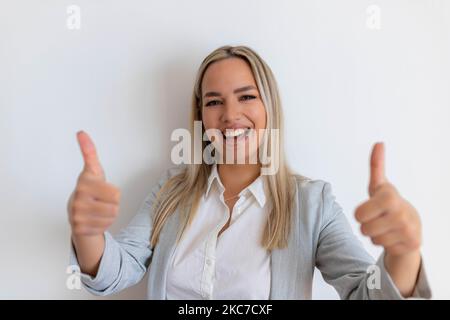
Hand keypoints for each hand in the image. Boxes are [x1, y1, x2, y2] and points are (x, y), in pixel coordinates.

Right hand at [67, 131, 120, 235]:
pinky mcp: (78, 228)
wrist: (76, 212)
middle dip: (112, 205)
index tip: (99, 189)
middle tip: (100, 201)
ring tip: (97, 210)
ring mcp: (77, 214)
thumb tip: (81, 132)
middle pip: (115, 207)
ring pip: (111, 218)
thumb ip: (89, 151)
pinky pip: (103, 228)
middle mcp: (78, 198)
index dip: (114, 192)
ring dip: (108, 215)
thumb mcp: (93, 170)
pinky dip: (101, 225)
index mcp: (84, 182)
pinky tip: (93, 219)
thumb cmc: (89, 189)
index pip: (116, 193)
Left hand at [355, 142, 421, 256]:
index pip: (358, 214)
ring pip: (373, 239)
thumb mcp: (380, 185)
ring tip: (386, 226)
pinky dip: (386, 243)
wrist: (412, 224)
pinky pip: (384, 248)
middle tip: (378, 218)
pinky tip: (394, 235)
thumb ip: (376, 165)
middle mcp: (401, 214)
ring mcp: (408, 230)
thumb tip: (378, 143)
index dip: (360, 213)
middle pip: (364, 229)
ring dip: (376, 235)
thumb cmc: (389, 203)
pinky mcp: (412, 244)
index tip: (371, 208)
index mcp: (389, 197)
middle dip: (367, 225)